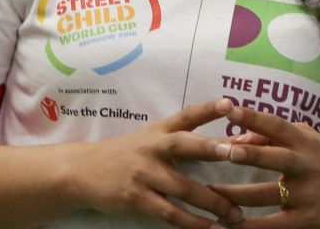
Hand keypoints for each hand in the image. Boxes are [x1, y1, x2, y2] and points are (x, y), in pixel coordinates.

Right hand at [67, 97, 244, 227]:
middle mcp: (153, 148)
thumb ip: (189, 139)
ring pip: (183, 188)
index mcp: (160, 130)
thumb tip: (235, 141)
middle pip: (184, 145)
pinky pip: (170, 213)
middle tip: (235, 152)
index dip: (209, 108)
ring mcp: (144, 173)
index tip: (231, 103)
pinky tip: (210, 228)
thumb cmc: (129, 154)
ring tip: (235, 214)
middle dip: (210, 148)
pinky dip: (192, 222)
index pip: (187, 115)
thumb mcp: (154, 139)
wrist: (83, 171)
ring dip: (212, 202)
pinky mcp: (136, 198)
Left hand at [207, 105, 319, 228]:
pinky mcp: (306, 221)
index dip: (254, 116)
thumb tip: (236, 139)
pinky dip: (249, 227)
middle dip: (251, 154)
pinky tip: (227, 223)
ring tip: (209, 192)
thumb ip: (275, 137)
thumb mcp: (309, 143)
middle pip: (277, 158)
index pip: (277, 125)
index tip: (229, 108)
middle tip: (223, 151)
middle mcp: (307, 166)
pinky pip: (272, 225)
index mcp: (306, 142)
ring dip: (236, 195)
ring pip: (267, 195)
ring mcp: (307, 195)